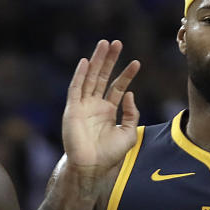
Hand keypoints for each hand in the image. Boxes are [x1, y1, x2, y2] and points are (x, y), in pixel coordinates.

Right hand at [62, 39, 140, 175]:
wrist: (92, 167)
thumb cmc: (110, 154)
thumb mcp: (129, 133)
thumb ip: (132, 114)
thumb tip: (130, 94)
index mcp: (107, 111)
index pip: (117, 87)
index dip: (126, 75)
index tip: (137, 63)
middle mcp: (94, 106)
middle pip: (102, 77)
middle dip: (110, 60)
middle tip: (117, 43)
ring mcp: (82, 106)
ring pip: (89, 78)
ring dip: (96, 61)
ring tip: (104, 44)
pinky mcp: (72, 110)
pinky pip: (75, 89)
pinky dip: (80, 75)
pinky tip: (86, 62)